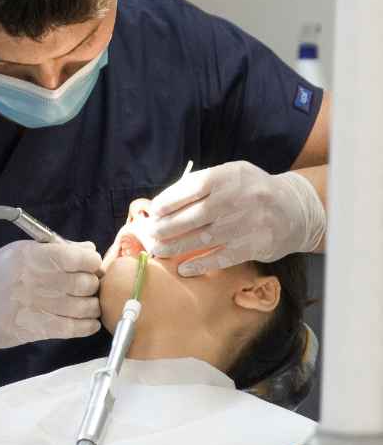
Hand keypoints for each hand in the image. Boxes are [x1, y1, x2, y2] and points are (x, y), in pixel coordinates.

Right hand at [0, 240, 101, 349]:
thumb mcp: (19, 252)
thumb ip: (55, 250)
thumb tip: (89, 249)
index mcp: (31, 255)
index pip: (77, 257)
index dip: (91, 262)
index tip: (90, 265)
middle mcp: (35, 279)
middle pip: (84, 283)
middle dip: (92, 285)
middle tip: (88, 287)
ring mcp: (35, 305)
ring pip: (83, 307)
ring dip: (91, 307)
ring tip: (87, 305)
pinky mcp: (34, 328)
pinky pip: (72, 328)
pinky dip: (86, 326)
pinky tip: (88, 323)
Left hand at [145, 161, 325, 275]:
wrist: (294, 209)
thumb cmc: (250, 190)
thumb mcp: (231, 175)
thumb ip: (202, 185)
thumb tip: (163, 204)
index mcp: (229, 177)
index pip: (192, 188)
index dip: (169, 201)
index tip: (153, 211)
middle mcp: (237, 199)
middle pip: (193, 216)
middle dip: (166, 227)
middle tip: (149, 235)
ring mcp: (245, 224)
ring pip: (202, 238)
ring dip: (176, 247)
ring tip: (158, 250)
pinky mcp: (253, 246)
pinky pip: (221, 258)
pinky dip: (200, 265)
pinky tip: (183, 269)